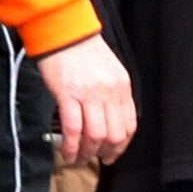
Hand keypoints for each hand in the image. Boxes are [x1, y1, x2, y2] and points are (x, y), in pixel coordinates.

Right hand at [36, 35, 136, 168]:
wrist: (63, 31)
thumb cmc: (82, 50)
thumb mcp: (109, 71)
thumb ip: (113, 95)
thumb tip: (109, 122)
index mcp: (122, 87)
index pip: (129, 125)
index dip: (121, 146)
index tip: (112, 154)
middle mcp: (109, 92)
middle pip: (114, 135)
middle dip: (104, 153)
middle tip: (94, 159)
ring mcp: (89, 94)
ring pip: (94, 136)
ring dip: (86, 154)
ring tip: (77, 159)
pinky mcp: (68, 95)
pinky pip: (73, 130)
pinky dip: (71, 147)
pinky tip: (66, 153)